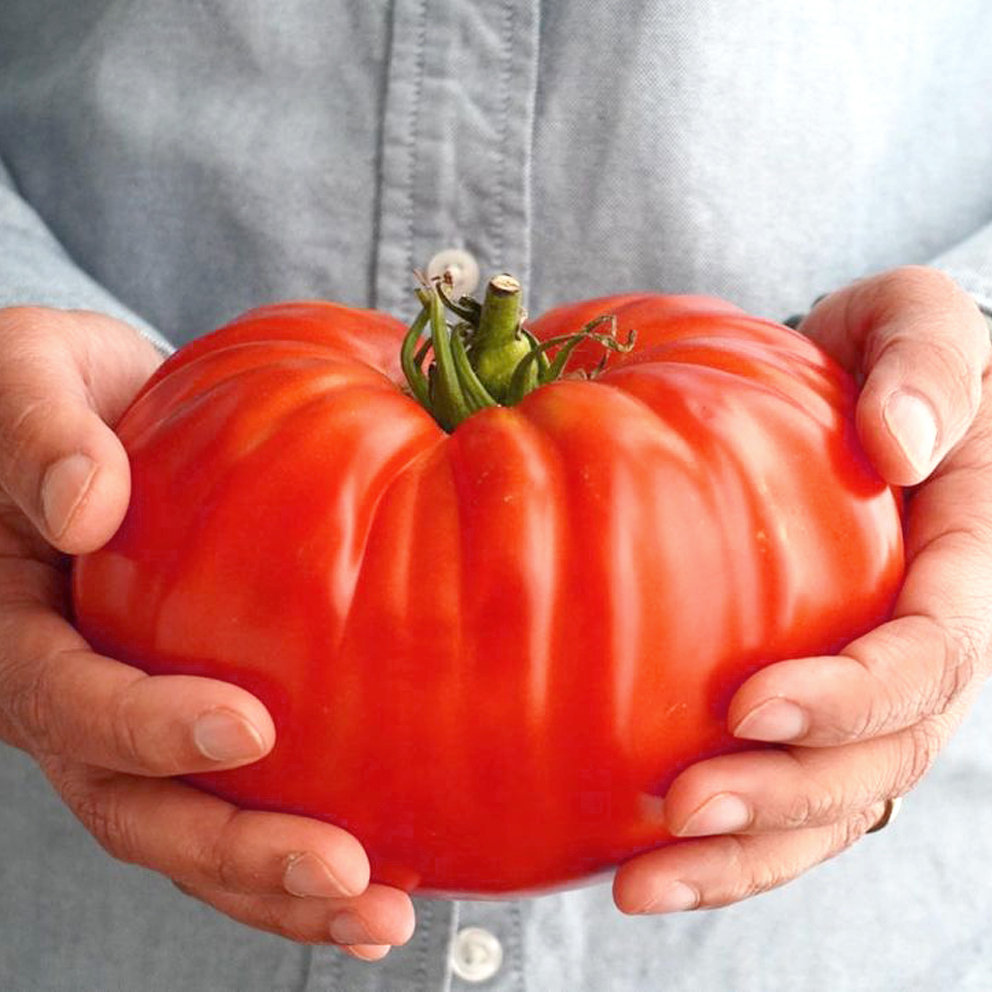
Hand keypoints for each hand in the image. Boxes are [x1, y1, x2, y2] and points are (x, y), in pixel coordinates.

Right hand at [0, 307, 412, 959]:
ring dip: (279, 886)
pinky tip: (377, 884)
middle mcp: (68, 697)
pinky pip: (237, 798)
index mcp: (14, 628)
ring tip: (380, 916)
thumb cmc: (50, 394)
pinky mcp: (188, 716)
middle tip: (342, 875)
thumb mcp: (28, 381)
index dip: (146, 726)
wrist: (90, 418)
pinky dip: (293, 853)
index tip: (249, 726)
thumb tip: (86, 506)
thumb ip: (41, 437)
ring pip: (189, 831)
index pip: (68, 699)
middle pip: (134, 806)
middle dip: (235, 853)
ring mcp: (128, 720)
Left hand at [613, 266, 991, 913]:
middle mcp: (921, 646)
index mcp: (962, 565)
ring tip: (641, 881)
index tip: (750, 706)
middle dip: (785, 797)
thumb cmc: (881, 353)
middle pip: (877, 759)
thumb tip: (901, 444)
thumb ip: (928, 361)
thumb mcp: (915, 319)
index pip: (930, 657)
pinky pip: (780, 790)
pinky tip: (637, 864)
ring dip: (743, 854)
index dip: (852, 696)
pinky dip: (722, 844)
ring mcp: (865, 689)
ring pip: (828, 804)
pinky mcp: (806, 705)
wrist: (845, 393)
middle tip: (680, 807)